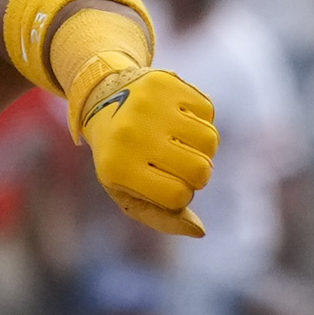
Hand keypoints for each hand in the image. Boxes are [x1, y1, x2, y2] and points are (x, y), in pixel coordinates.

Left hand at [0, 0, 213, 231]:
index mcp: (119, 168)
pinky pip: (209, 112)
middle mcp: (133, 134)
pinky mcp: (166, 83)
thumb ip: (161, 217)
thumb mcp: (128, 190)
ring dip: (203, 147)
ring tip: (180, 142)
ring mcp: (150, 106)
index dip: (180, 196)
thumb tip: (200, 231)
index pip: (178, 196)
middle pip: (200, 171)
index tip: (167, 186)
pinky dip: (201, 119)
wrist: (103, 96)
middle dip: (197, 174)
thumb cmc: (120, 154)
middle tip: (179, 165)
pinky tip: (178, 118)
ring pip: (210, 141)